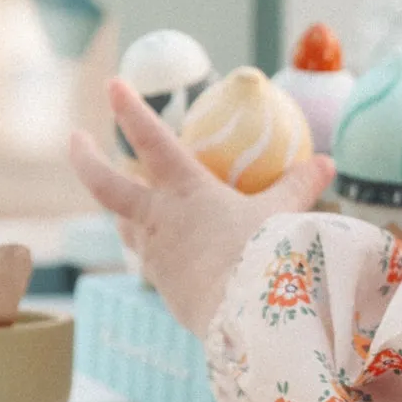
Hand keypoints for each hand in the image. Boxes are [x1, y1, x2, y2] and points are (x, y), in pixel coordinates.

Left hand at [70, 79, 335, 339]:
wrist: (247, 317)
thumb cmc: (264, 258)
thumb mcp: (284, 217)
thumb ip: (298, 187)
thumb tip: (326, 163)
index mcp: (186, 190)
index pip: (152, 139)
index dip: (131, 110)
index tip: (113, 84)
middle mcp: (159, 218)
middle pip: (106, 184)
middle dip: (87, 158)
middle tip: (75, 138)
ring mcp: (156, 255)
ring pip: (125, 224)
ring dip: (123, 210)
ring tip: (129, 204)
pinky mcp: (163, 287)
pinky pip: (152, 260)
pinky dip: (157, 250)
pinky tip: (172, 254)